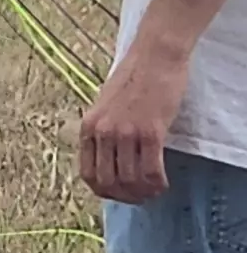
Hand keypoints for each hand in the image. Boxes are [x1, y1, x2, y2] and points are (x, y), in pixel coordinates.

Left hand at [78, 39, 190, 202]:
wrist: (154, 56)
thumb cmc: (133, 78)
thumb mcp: (106, 105)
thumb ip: (104, 131)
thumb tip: (110, 164)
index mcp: (89, 125)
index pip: (88, 174)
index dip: (105, 192)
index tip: (120, 194)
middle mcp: (103, 131)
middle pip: (109, 183)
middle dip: (126, 196)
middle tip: (142, 195)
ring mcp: (125, 131)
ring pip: (131, 181)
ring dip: (144, 192)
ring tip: (154, 189)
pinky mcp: (150, 131)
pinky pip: (151, 172)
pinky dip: (158, 184)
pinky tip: (163, 181)